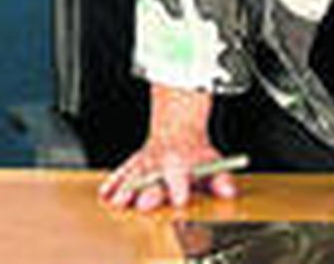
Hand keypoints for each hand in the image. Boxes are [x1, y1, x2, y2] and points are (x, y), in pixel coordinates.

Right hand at [98, 135, 236, 210]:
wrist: (176, 128)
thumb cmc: (194, 153)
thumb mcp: (213, 163)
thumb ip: (220, 179)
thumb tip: (228, 191)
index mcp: (181, 162)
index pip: (180, 175)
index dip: (179, 187)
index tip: (179, 199)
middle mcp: (160, 161)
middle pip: (154, 177)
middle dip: (148, 191)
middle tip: (144, 205)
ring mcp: (145, 162)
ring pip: (134, 174)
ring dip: (126, 189)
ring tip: (119, 203)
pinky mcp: (134, 164)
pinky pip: (122, 172)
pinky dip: (113, 183)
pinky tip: (105, 195)